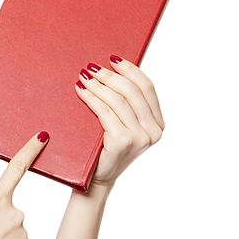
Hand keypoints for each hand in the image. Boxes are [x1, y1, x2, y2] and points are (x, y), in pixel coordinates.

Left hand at [74, 55, 164, 189]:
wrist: (94, 179)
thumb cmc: (105, 148)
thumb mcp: (122, 125)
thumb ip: (125, 105)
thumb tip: (113, 71)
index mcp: (157, 124)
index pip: (147, 88)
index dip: (130, 70)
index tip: (113, 59)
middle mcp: (153, 131)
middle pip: (132, 92)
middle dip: (110, 76)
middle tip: (91, 67)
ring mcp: (140, 137)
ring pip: (118, 101)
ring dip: (98, 85)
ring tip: (83, 77)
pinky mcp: (123, 141)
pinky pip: (105, 112)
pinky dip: (91, 98)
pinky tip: (81, 91)